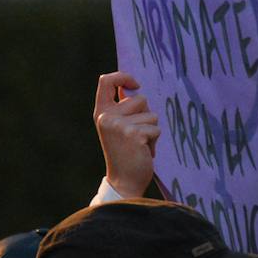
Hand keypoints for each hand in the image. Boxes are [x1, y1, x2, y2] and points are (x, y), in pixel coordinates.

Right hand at [94, 71, 158, 198]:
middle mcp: (106, 116)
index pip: (106, 81)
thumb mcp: (117, 127)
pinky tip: (143, 151)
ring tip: (139, 145)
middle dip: (145, 115)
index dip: (123, 76)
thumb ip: (122, 109)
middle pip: (140, 99)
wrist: (123, 181)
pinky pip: (156, 128)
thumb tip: (134, 88)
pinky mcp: (134, 134)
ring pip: (151, 115)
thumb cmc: (124, 153)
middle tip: (136, 136)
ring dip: (151, 130)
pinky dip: (154, 141)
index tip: (134, 85)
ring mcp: (119, 125)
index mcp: (101, 113)